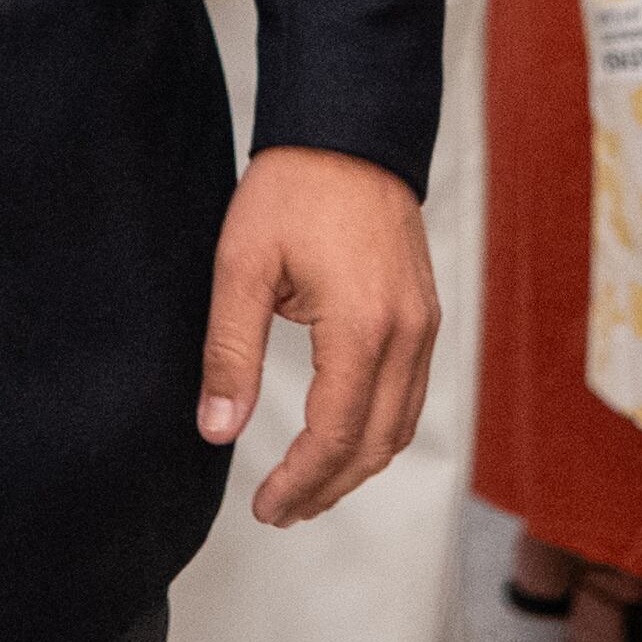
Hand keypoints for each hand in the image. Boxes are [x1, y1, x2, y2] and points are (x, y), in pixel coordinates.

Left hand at [198, 145, 435, 523]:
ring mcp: (424, 325)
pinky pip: (411, 394)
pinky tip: (344, 438)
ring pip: (400, 426)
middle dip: (327, 488)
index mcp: (362, 330)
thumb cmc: (293, 188)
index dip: (299, 482)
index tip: (265, 508)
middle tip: (281, 511)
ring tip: (308, 489)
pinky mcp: (425, 313)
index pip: (333, 437)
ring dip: (355, 466)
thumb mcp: (242, 267)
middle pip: (374, 445)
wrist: (349, 130)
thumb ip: (230, 353)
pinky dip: (378, 429)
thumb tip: (216, 430)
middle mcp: (407, 335)